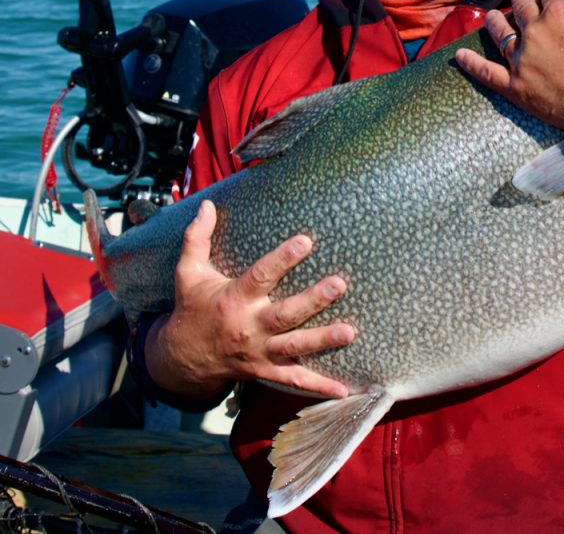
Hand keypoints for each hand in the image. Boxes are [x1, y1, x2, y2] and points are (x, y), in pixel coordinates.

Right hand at [146, 200, 354, 400]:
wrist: (182, 358)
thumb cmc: (193, 308)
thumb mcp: (188, 273)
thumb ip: (197, 238)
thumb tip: (208, 204)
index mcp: (234, 299)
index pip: (260, 276)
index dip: (282, 258)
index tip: (306, 241)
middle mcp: (249, 327)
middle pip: (285, 314)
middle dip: (313, 300)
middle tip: (339, 284)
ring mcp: (260, 352)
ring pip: (295, 346)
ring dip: (323, 340)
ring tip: (350, 331)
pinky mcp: (267, 370)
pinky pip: (295, 380)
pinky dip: (320, 387)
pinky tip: (345, 390)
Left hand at [455, 0, 563, 208]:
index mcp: (560, 12)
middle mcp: (536, 31)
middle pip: (522, 8)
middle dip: (521, 2)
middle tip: (520, 1)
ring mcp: (523, 59)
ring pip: (501, 34)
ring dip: (495, 22)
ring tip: (490, 16)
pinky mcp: (516, 86)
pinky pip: (487, 72)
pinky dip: (472, 64)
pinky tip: (459, 56)